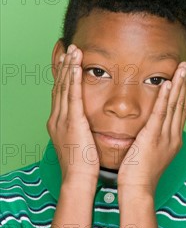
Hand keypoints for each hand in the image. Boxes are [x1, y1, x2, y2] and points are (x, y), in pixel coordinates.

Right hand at [47, 44, 99, 187]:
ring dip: (69, 67)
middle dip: (63, 66)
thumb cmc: (83, 165)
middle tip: (67, 48)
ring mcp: (63, 119)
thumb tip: (86, 124)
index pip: (60, 93)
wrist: (78, 179)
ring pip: (65, 87)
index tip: (66, 60)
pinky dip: (73, 79)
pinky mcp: (73, 121)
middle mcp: (57, 118)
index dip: (62, 75)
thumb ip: (81, 129)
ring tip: (73, 50)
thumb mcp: (79, 142)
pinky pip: (73, 96)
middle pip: (59, 86)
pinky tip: (76, 66)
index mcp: (59, 122)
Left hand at [117, 61, 185, 197]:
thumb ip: (152, 140)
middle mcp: (173, 136)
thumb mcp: (150, 153)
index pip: (180, 112)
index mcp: (173, 140)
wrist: (137, 190)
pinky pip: (161, 114)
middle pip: (181, 106)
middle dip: (184, 85)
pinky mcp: (153, 137)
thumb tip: (150, 132)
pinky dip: (166, 98)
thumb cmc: (139, 175)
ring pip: (174, 106)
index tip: (184, 79)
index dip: (183, 94)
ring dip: (178, 85)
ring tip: (181, 69)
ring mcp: (165, 136)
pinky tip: (168, 84)